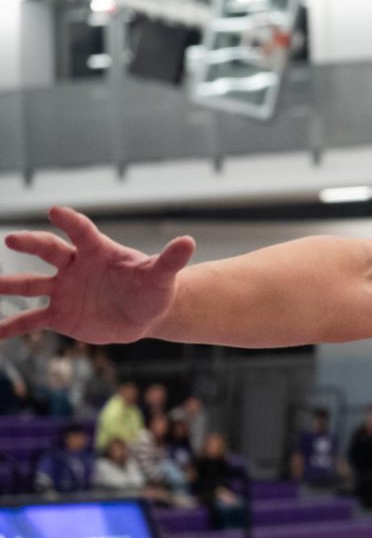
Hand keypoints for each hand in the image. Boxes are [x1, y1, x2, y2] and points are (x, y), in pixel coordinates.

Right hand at [0, 206, 194, 343]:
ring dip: (9, 284)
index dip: (70, 221)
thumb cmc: (154, 289)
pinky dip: (11, 326)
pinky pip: (31, 320)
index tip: (55, 211)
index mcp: (98, 252)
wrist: (146, 314)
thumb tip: (188, 241)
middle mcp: (75, 267)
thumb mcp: (162, 276)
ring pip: (31, 284)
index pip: (82, 232)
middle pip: (50, 251)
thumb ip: (170, 259)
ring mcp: (64, 290)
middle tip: (13, 238)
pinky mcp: (60, 315)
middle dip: (32, 243)